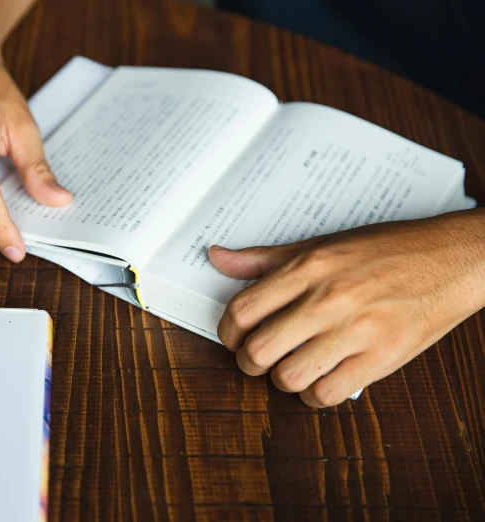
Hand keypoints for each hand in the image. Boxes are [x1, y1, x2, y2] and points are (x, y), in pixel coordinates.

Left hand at [208, 211, 484, 407]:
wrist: (451, 259)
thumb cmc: (385, 251)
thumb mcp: (320, 244)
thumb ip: (265, 259)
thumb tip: (217, 258)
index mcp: (309, 268)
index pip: (243, 309)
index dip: (227, 332)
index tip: (233, 338)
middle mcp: (328, 299)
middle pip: (259, 350)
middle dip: (248, 363)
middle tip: (256, 360)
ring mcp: (357, 330)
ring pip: (289, 377)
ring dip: (281, 380)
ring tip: (290, 369)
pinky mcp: (382, 358)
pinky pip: (327, 394)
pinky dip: (314, 395)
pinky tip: (319, 380)